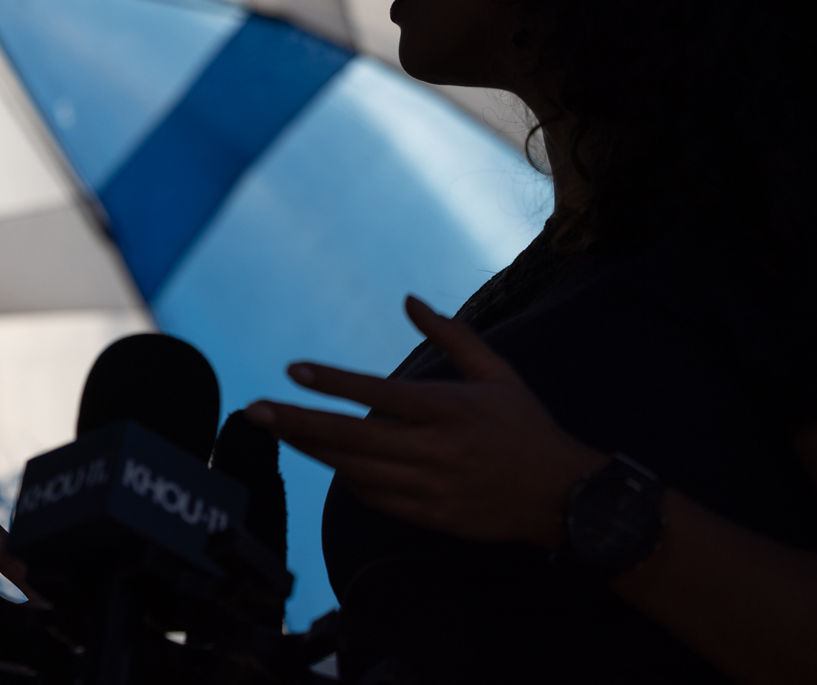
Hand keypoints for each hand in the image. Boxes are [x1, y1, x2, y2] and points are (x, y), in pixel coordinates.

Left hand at [246, 294, 604, 547]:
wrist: (561, 497)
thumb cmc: (526, 427)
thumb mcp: (497, 372)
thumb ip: (450, 334)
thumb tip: (409, 299)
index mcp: (449, 409)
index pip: (378, 393)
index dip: (333, 382)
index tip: (293, 369)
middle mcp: (435, 450)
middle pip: (352, 437)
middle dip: (298, 423)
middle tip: (255, 410)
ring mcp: (430, 487)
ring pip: (355, 469)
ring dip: (312, 449)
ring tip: (277, 429)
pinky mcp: (430, 516)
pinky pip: (374, 497)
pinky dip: (346, 478)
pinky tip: (326, 459)